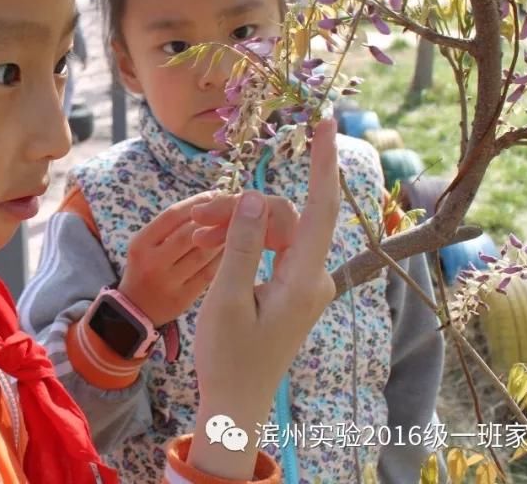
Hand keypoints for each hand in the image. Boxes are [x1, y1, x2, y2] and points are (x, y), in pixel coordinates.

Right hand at [117, 192, 238, 327]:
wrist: (134, 314)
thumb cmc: (147, 269)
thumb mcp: (148, 244)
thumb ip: (175, 225)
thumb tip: (212, 198)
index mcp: (141, 243)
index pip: (173, 214)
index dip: (197, 202)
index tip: (217, 194)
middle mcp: (152, 263)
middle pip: (190, 233)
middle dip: (215, 219)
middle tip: (235, 209)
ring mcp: (169, 283)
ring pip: (204, 253)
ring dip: (224, 237)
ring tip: (239, 227)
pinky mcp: (184, 300)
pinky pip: (210, 273)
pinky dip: (224, 259)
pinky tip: (237, 251)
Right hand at [188, 118, 340, 478]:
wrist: (236, 404)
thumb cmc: (228, 357)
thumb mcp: (227, 299)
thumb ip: (243, 245)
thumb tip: (257, 195)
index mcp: (304, 280)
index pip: (319, 208)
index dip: (323, 163)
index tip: (325, 123)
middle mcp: (314, 279)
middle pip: (290, 218)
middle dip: (248, 207)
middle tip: (201, 218)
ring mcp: (306, 286)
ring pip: (280, 233)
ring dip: (243, 227)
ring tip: (201, 237)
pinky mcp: (294, 291)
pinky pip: (276, 250)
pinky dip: (249, 242)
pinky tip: (219, 244)